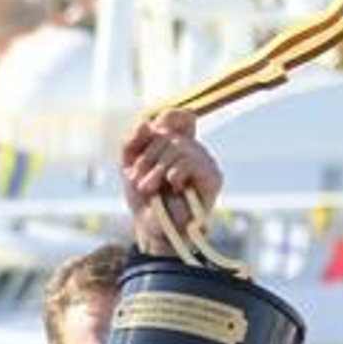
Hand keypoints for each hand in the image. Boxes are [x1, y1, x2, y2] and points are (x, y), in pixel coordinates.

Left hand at [121, 109, 223, 256]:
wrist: (153, 228)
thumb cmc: (144, 198)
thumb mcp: (129, 166)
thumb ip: (132, 142)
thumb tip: (146, 122)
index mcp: (175, 143)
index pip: (176, 115)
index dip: (162, 120)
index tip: (145, 139)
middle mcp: (193, 149)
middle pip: (168, 132)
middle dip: (146, 157)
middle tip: (138, 179)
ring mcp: (205, 162)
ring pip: (177, 146)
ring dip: (156, 169)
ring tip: (149, 188)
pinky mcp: (213, 177)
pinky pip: (190, 161)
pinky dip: (174, 173)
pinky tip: (172, 186)